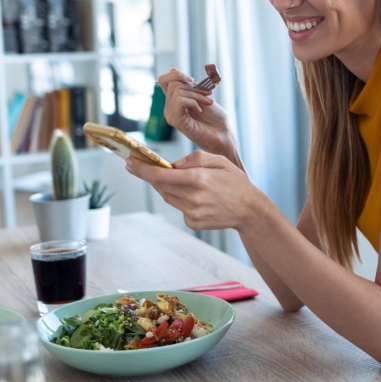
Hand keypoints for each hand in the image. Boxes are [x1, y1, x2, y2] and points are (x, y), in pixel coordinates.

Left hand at [125, 150, 269, 231]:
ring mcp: (192, 213)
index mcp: (199, 179)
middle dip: (147, 175)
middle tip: (137, 165)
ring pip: (168, 196)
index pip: (161, 174)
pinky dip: (180, 199)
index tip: (130, 163)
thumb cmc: (236, 183)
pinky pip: (179, 207)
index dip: (142, 169)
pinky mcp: (193, 223)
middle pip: (160, 186)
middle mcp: (193, 197)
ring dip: (165, 186)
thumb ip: (196, 158)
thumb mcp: (220, 161)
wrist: (250, 211)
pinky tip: (196, 196)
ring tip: (175, 178)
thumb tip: (175, 164)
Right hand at [158, 69, 235, 156]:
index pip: (164, 80)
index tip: (192, 79)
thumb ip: (188, 85)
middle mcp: (170, 108)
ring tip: (208, 103)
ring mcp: (171, 115)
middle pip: (173, 84)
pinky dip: (193, 101)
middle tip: (209, 95)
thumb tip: (173, 69)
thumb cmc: (216, 119)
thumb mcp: (202, 96)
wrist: (224, 136)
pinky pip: (179, 101)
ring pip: (177, 91)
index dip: (176, 75)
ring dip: (197, 94)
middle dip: (194, 87)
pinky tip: (200, 110)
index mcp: (175, 101)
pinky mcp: (176, 121)